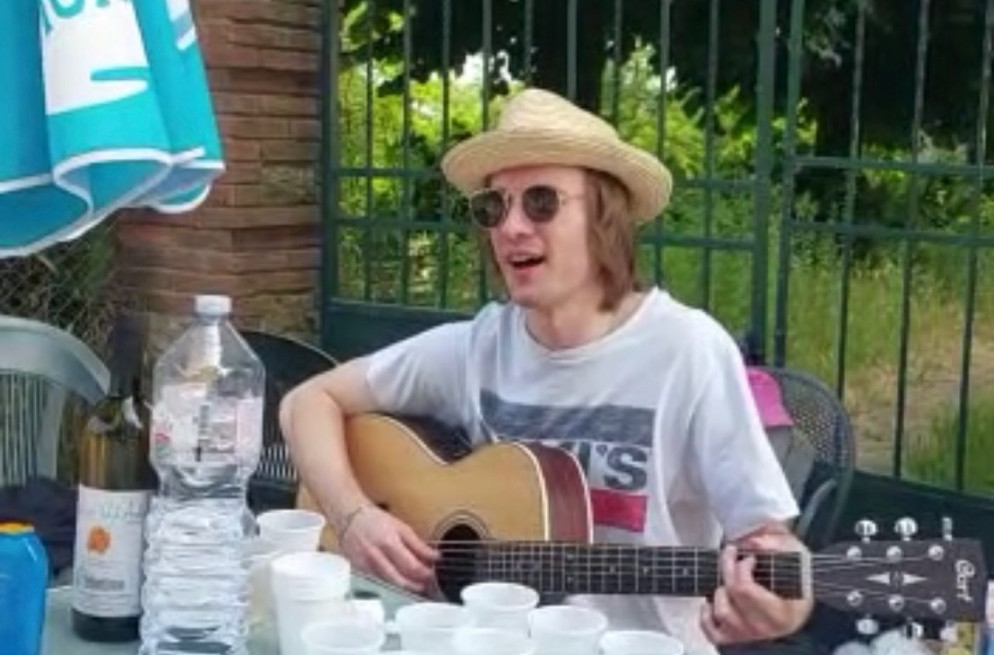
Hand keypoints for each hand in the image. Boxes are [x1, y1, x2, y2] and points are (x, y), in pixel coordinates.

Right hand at [337, 504, 438, 592]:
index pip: (411, 566)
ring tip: (417, 584)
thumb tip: (435, 556)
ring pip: (390, 584)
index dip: (425, 573)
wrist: (349, 517)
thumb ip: (418, 545)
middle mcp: (376, 557)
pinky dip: (392, 582)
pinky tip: (400, 580)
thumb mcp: (401, 528)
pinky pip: (380, 581)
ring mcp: (366, 566)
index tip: (434, 574)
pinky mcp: (360, 571)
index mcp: (389, 543)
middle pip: (401, 580)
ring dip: (406, 586)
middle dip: (417, 585)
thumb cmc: (375, 520)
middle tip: (428, 584)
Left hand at [700, 527, 813, 644]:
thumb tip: (751, 542)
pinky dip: (707, 615)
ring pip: (721, 612)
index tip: (749, 558)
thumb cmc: (799, 578)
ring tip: (729, 581)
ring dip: (720, 591)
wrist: (800, 602)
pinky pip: (711, 631)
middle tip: (731, 553)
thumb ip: (775, 544)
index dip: (741, 567)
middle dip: (728, 567)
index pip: (746, 589)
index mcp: (782, 612)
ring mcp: (748, 635)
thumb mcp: (795, 554)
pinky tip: (714, 601)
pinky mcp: (734, 638)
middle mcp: (764, 628)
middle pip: (732, 595)